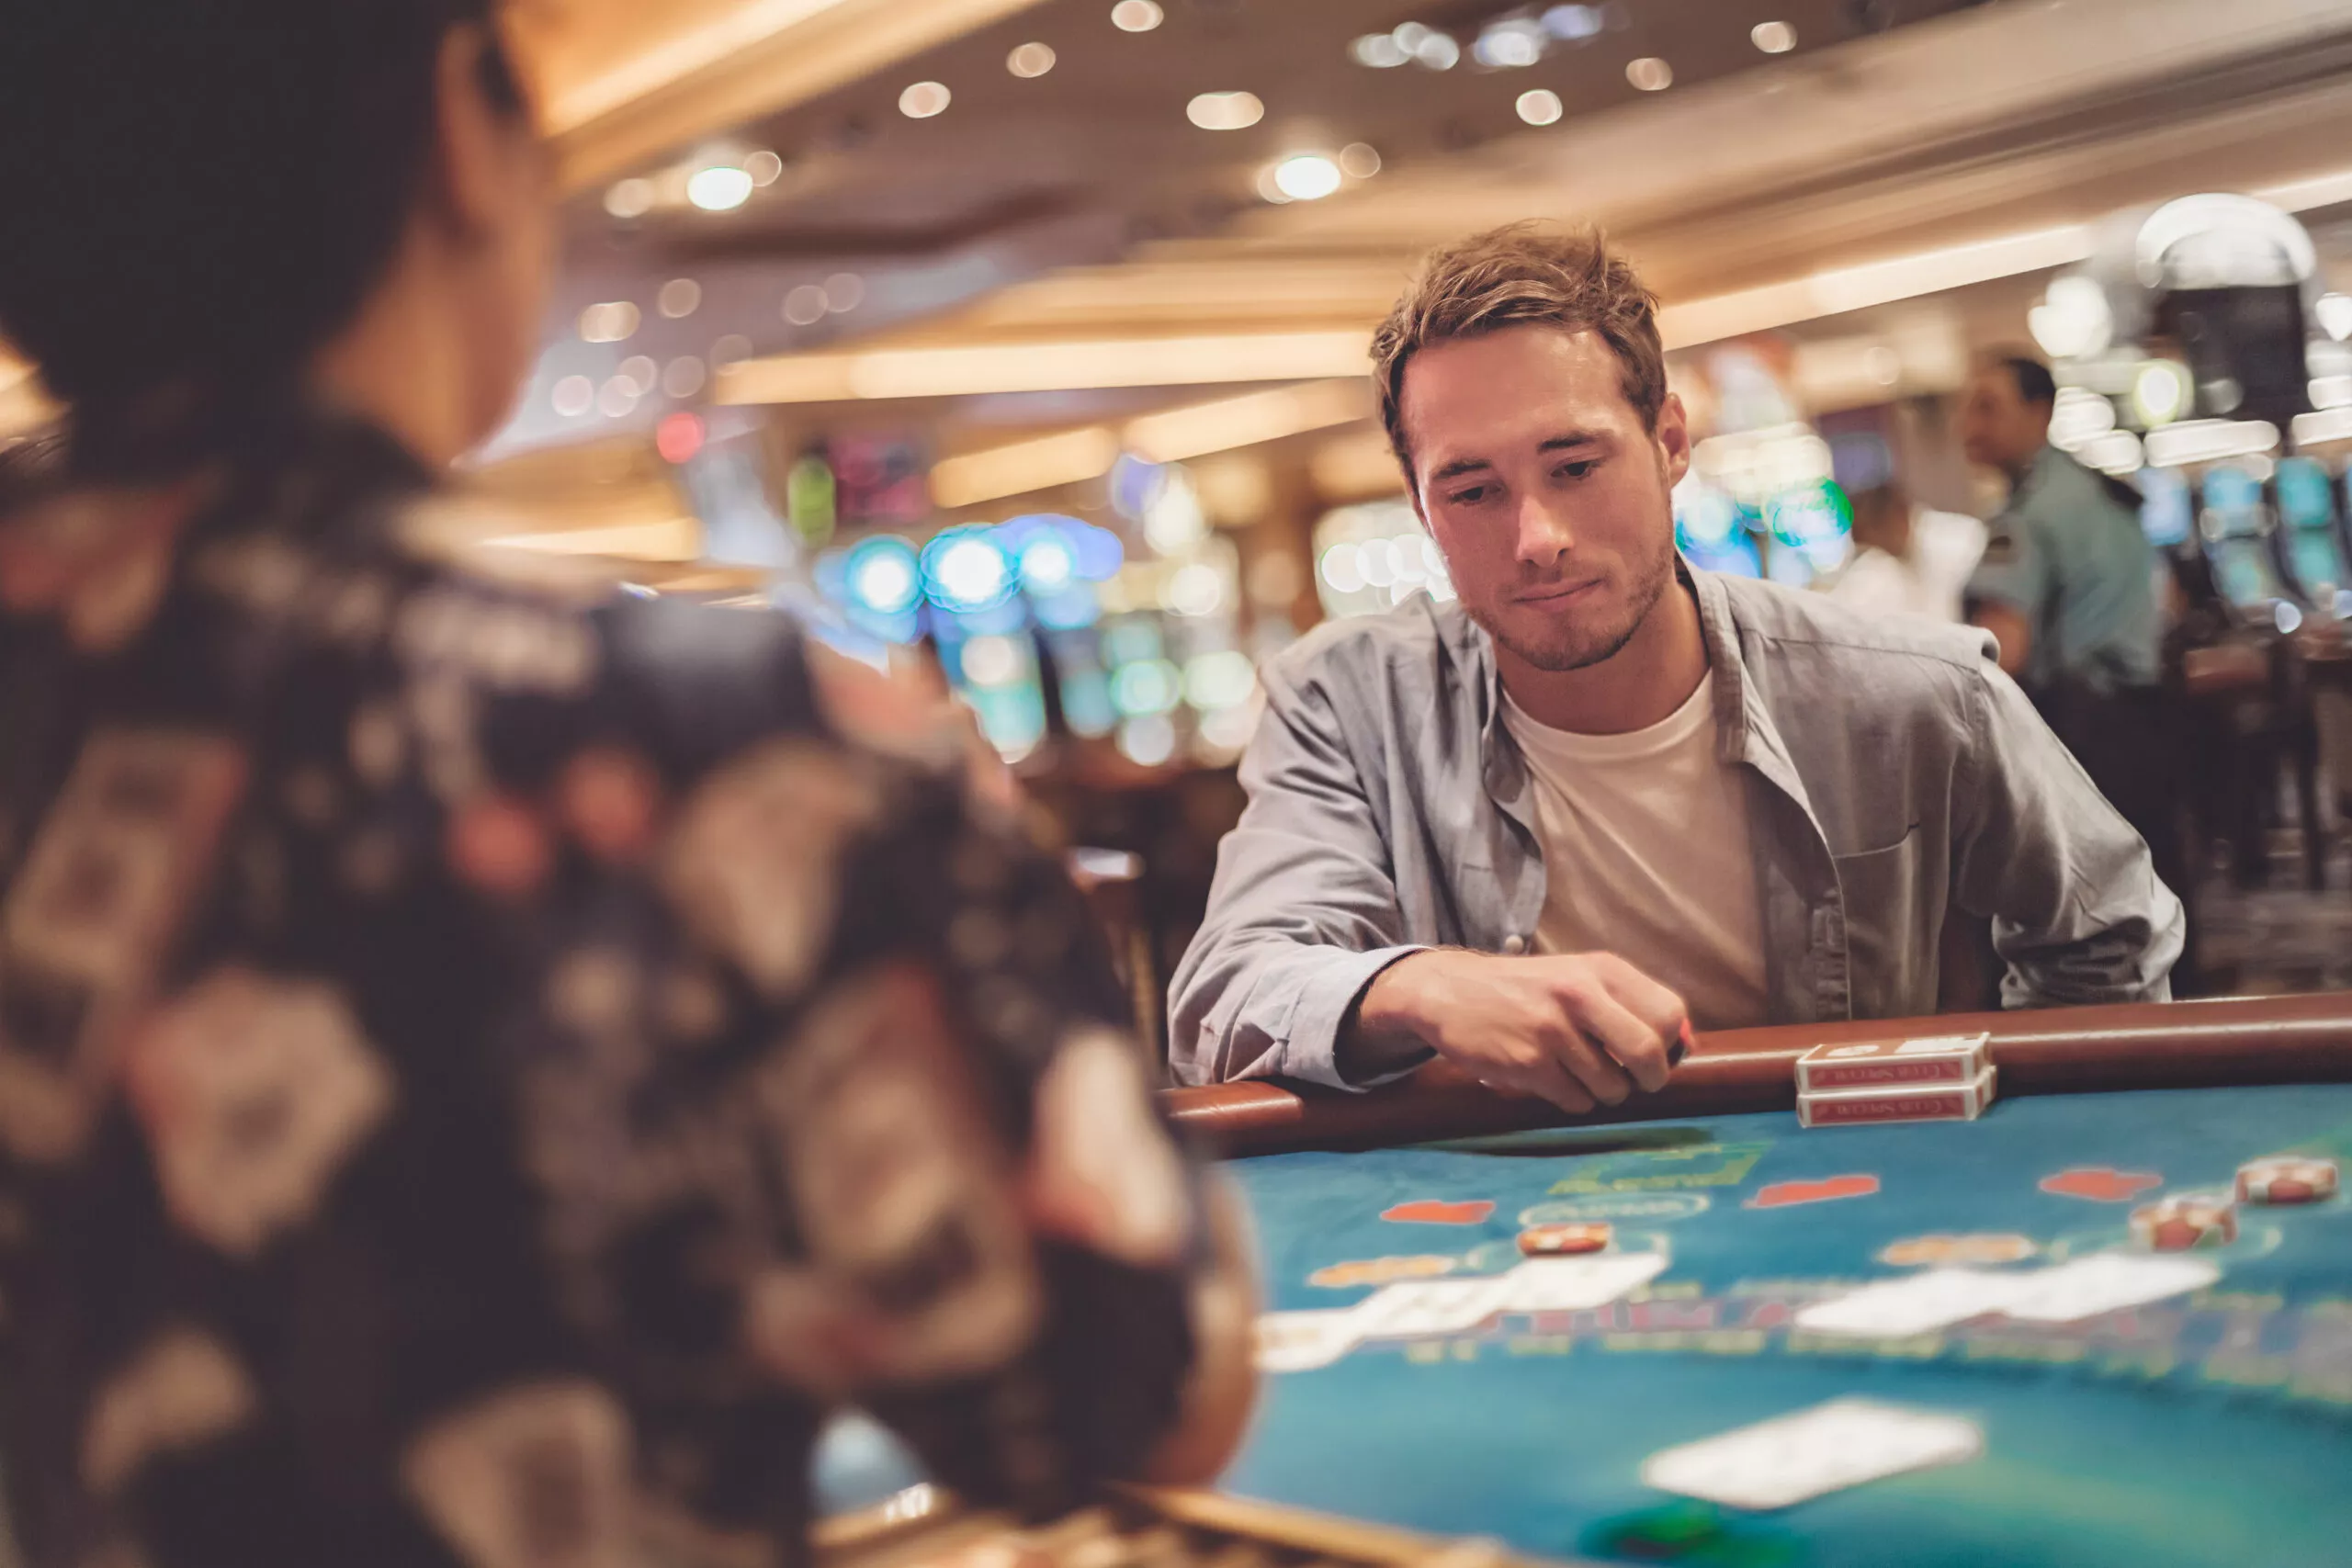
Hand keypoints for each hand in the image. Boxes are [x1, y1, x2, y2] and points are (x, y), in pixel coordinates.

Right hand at [1355, 949, 1687, 1112]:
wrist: (1450, 992)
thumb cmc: (1527, 989)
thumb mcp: (1580, 977)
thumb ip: (1631, 1004)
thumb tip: (1689, 1046)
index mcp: (1601, 968)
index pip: (1671, 1014)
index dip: (1670, 1044)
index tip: (1653, 1054)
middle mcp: (1579, 994)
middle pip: (1649, 1055)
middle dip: (1648, 1079)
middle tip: (1633, 1079)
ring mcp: (1553, 1030)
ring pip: (1612, 1087)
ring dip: (1603, 1091)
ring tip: (1577, 1071)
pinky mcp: (1528, 1063)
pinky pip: (1577, 1101)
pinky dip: (1572, 1098)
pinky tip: (1552, 1078)